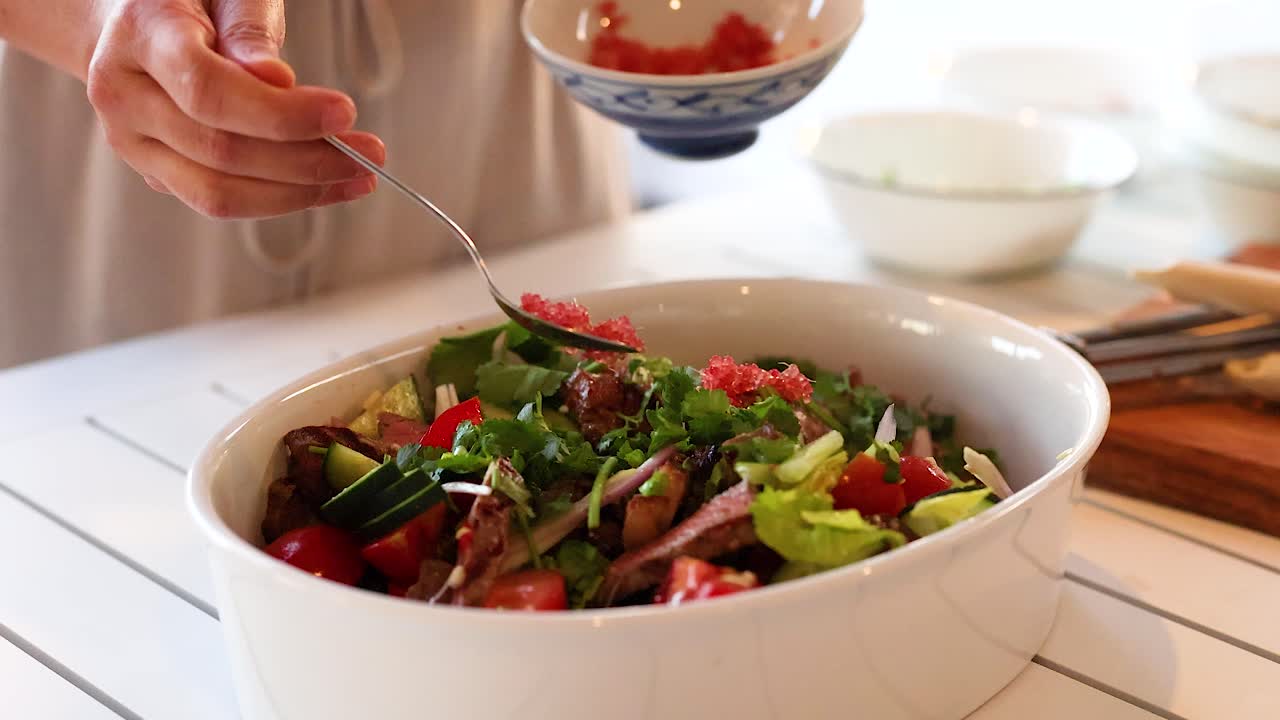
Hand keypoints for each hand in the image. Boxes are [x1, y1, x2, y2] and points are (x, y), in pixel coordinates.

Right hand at [85, 0, 384, 218]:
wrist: (133, 23)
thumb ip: (249, 28)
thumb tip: (275, 80)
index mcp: (139, 34)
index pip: (209, 91)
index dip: (281, 114)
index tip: (344, 113)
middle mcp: (123, 95)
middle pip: (220, 150)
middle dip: (307, 160)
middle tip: (369, 153)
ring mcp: (133, 142)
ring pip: (219, 192)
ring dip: (300, 193)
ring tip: (357, 177)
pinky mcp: (156, 172)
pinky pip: (222, 201)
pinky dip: (281, 199)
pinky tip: (325, 185)